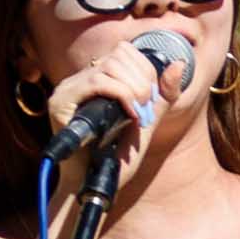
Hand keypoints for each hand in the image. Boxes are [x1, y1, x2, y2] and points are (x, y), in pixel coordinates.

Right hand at [46, 18, 181, 152]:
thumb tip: (178, 64)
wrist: (92, 186)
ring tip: (138, 114)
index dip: (146, 71)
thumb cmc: (116, 158)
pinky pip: (96, 82)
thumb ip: (162, 95)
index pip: (125, 51)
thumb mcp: (147, 122)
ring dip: (134, 88)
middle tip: (147, 109)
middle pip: (119, 54)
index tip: (151, 100)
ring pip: (109, 65)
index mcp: (97, 79)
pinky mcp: (61, 102)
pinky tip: (129, 114)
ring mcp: (68, 89)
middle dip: (142, 80)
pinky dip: (121, 95)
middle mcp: (80, 79)